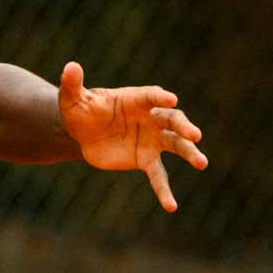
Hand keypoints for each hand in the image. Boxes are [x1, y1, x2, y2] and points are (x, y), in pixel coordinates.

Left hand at [59, 61, 208, 211]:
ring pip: (176, 145)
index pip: (153, 96)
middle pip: (173, 120)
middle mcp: (151, 118)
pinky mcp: (146, 159)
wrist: (83, 134)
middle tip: (195, 135)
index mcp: (137, 99)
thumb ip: (73, 85)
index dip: (161, 98)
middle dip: (184, 127)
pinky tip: (171, 206)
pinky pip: (158, 175)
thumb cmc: (82, 111)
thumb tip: (70, 66)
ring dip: (189, 152)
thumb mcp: (74, 100)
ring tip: (202, 163)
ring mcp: (152, 139)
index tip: (171, 99)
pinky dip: (164, 190)